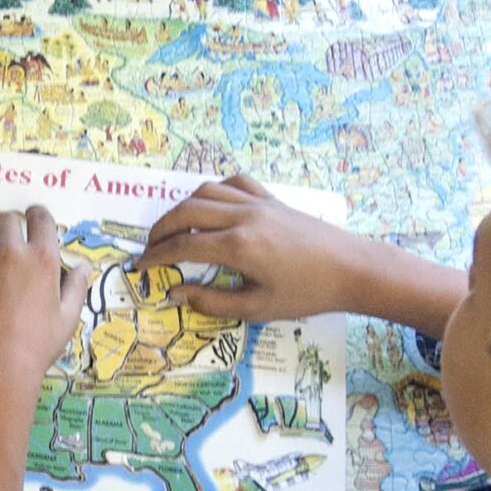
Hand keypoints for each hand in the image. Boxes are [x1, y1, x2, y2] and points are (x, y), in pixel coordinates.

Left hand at [0, 207, 91, 398]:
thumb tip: (83, 265)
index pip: (40, 218)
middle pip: (7, 220)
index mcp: (42, 259)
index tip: (35, 224)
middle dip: (11, 227)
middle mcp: (9, 253)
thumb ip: (76, 288)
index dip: (38, 218)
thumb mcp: (67, 320)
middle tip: (11, 242)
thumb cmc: (36, 349)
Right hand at [138, 174, 374, 320]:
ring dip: (182, 208)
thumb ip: (211, 301)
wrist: (351, 269)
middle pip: (186, 212)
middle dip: (160, 229)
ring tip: (174, 228)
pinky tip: (211, 207)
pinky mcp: (272, 198)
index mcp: (238, 247)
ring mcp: (258, 203)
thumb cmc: (306, 294)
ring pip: (206, 191)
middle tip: (149, 248)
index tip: (140, 267)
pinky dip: (214, 191)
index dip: (155, 257)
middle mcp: (244, 217)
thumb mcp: (256, 308)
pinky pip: (234, 183)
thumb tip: (176, 293)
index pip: (182, 247)